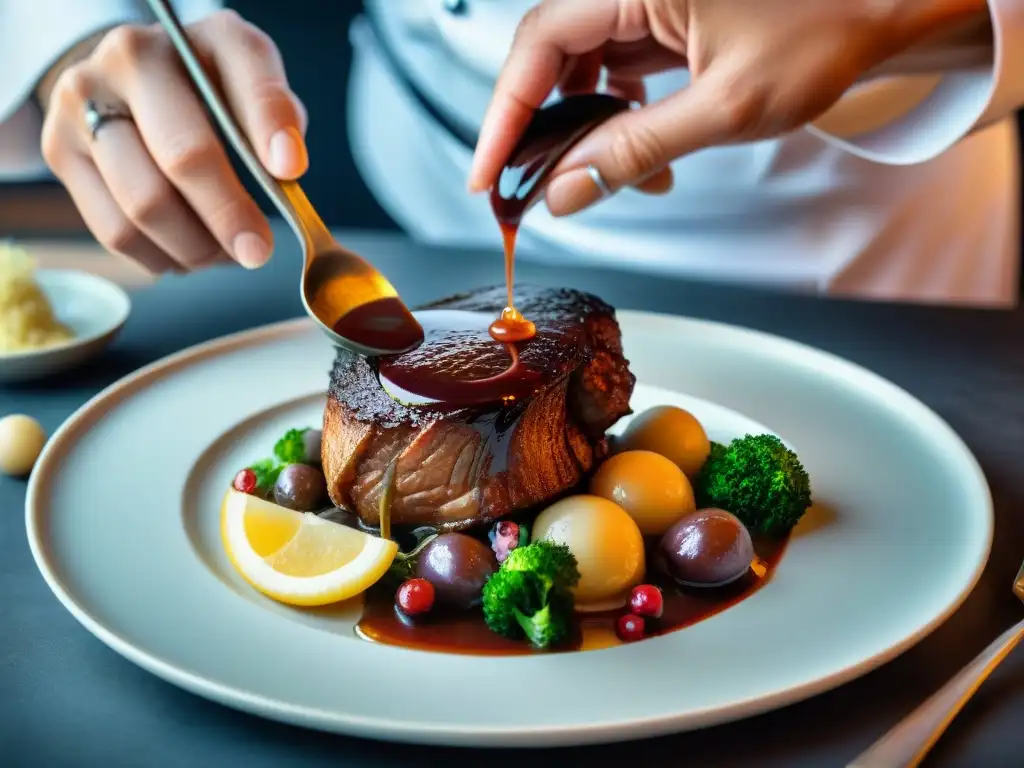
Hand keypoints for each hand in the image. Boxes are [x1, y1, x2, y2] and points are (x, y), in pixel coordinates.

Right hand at [39, 10, 307, 273]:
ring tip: (222, 253)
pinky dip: (160, 256)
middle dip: (228, 215)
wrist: (127, 82)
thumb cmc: (202, 89)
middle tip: (257, 251)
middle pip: (182, 157)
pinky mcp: (59, 151)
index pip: (242, 82)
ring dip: (195, 247)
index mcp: (192, 38)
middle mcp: (127, 60)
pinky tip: (185, 251)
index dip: (269, 129)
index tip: (291, 169)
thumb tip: (286, 166)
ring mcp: (83, 105)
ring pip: (144, 206)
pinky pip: (114, 230)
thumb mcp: (248, 83)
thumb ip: (277, 116)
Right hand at [468, 0, 987, 215]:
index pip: (540, 43)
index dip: (504, 114)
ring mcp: (645, 0)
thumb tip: (564, 194)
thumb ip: (636, 151)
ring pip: (580, 66)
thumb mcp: (725, 107)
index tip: (486, 174)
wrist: (880, 10)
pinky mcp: (661, 19)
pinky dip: (617, 118)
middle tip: (526, 189)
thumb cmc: (823, 35)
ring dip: (585, 129)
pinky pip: (614, 70)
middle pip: (549, 53)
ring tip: (617, 178)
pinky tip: (643, 154)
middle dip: (539, 127)